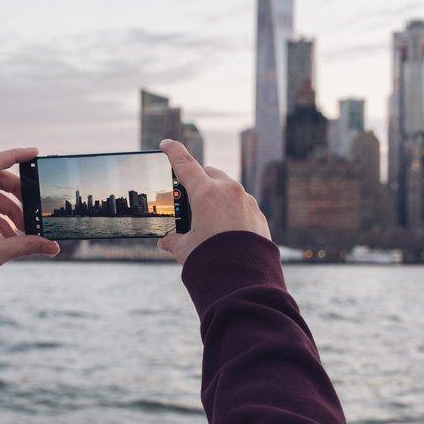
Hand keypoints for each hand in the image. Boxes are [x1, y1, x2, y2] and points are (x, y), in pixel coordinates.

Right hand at [157, 139, 270, 264]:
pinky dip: (232, 210)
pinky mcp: (258, 215)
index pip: (185, 164)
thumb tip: (165, 241)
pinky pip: (242, 205)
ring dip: (217, 196)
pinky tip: (226, 229)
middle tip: (189, 196)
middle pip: (209, 173)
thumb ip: (173, 240)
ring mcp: (246, 201)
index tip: (166, 144)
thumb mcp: (186, 249)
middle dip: (198, 180)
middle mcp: (228, 191)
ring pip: (228, 188)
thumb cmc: (212, 261)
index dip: (173, 151)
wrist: (245, 280)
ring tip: (209, 218)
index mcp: (206, 194)